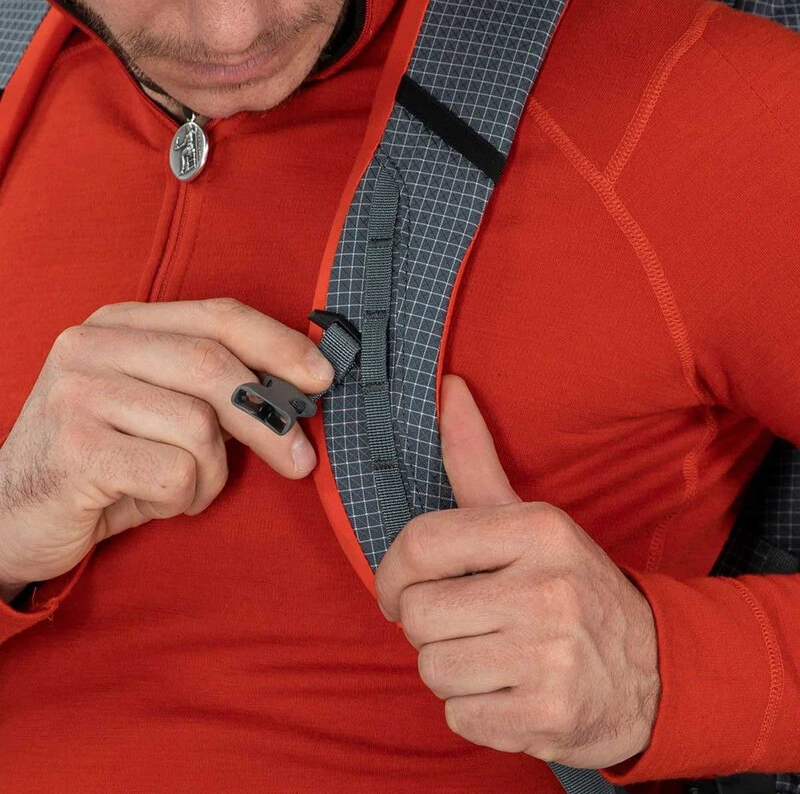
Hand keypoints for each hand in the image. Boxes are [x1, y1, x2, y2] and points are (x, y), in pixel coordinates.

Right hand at [0, 298, 333, 596]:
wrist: (13, 514)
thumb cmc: (107, 460)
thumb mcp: (162, 410)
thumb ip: (216, 388)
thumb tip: (301, 388)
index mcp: (121, 323)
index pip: (218, 316)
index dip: (279, 343)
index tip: (323, 377)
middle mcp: (93, 344)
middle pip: (214, 367)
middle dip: (270, 420)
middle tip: (300, 460)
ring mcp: (78, 392)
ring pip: (199, 427)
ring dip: (212, 474)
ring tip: (184, 487)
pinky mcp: (74, 448)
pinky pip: (175, 473)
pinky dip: (183, 498)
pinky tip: (153, 501)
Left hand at [375, 374, 660, 768]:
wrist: (654, 670)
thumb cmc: (570, 585)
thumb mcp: (529, 518)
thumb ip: (475, 458)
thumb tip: (447, 385)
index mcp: (538, 531)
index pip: (419, 544)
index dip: (391, 574)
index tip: (397, 592)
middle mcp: (547, 589)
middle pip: (418, 615)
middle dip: (430, 627)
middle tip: (468, 625)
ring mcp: (552, 658)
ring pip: (433, 669)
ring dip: (452, 670)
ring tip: (494, 656)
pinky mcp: (550, 718)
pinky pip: (459, 718)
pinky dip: (474, 711)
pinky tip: (511, 690)